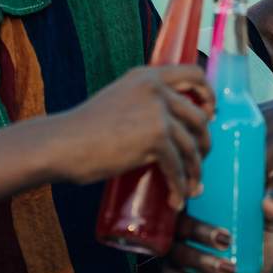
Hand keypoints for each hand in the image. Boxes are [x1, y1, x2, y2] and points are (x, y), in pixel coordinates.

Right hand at [53, 64, 213, 207]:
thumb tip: (171, 130)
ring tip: (191, 187)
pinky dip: (180, 186)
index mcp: (147, 75)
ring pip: (192, 146)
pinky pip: (178, 167)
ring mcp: (157, 112)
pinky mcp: (155, 138)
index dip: (209, 94)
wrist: (62, 143)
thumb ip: (143, 104)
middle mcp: (156, 89)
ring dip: (195, 171)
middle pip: (199, 117)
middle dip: (204, 143)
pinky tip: (177, 199)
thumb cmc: (84, 129)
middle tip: (200, 159)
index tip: (210, 114)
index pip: (194, 73)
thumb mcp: (118, 100)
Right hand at [162, 179, 272, 272]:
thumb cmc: (254, 252)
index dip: (188, 191)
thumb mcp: (268, 229)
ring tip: (230, 270)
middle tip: (227, 240)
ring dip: (203, 261)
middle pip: (180, 223)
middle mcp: (183, 229)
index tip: (203, 192)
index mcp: (201, 210)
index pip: (187, 194)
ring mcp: (176, 253)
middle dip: (201, 231)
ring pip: (178, 252)